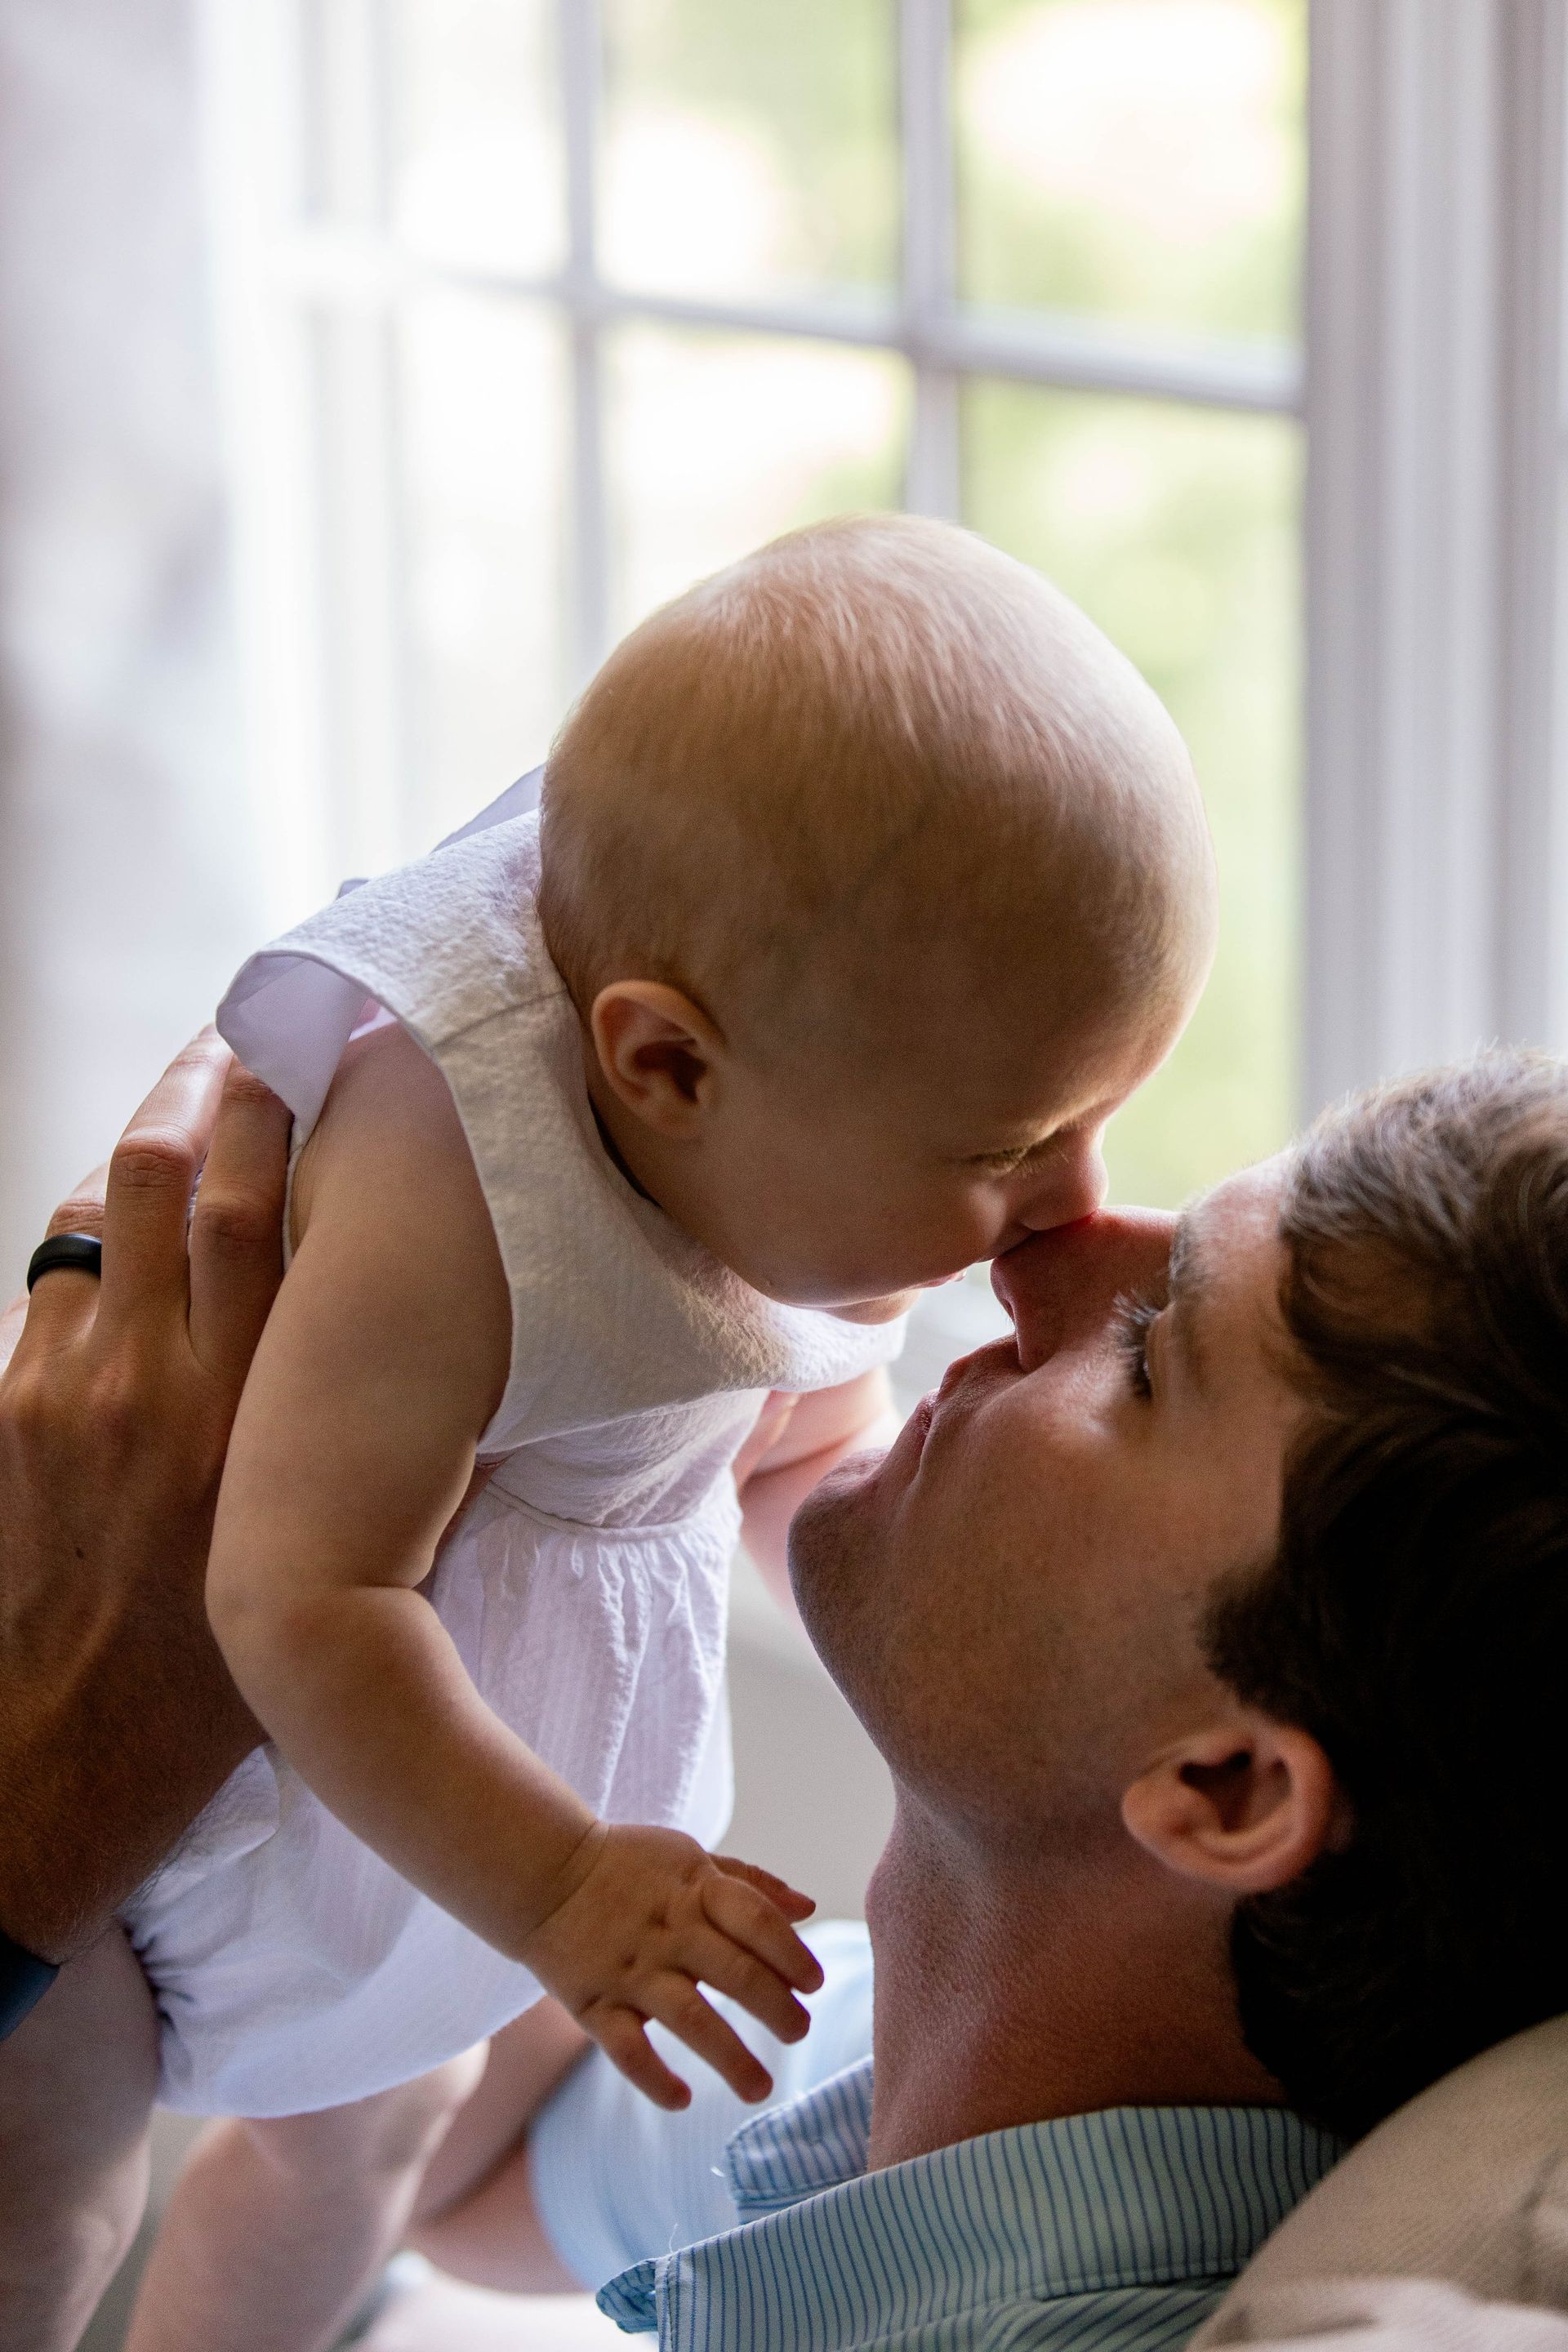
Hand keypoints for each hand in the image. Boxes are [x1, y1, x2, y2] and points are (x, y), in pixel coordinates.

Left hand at [0, 1032, 290, 1958]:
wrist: (72, 1745)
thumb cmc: (223, 1654)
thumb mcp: (323, 1532)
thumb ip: (362, 1425)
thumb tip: (425, 1334)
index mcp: (255, 1409)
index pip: (258, 1201)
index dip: (275, 1102)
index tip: (308, 1050)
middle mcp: (158, 1379)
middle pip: (165, 1168)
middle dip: (198, 1083)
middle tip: (237, 1043)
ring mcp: (65, 1386)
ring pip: (98, 1210)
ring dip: (144, 1156)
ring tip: (189, 1133)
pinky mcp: (5, 1408)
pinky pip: (50, 1284)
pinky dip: (96, 1248)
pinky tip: (131, 1252)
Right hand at [521, 1823, 822, 2109]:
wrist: (543, 1871)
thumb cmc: (630, 1867)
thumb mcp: (691, 1858)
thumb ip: (749, 1883)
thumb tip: (808, 1908)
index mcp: (696, 1890)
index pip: (757, 1920)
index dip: (792, 1953)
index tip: (815, 1985)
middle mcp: (669, 1932)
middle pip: (736, 1973)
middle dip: (777, 2008)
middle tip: (800, 2031)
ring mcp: (631, 1971)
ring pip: (690, 2019)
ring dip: (731, 2057)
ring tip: (761, 2088)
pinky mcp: (594, 2004)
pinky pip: (626, 2049)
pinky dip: (654, 2079)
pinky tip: (683, 2100)